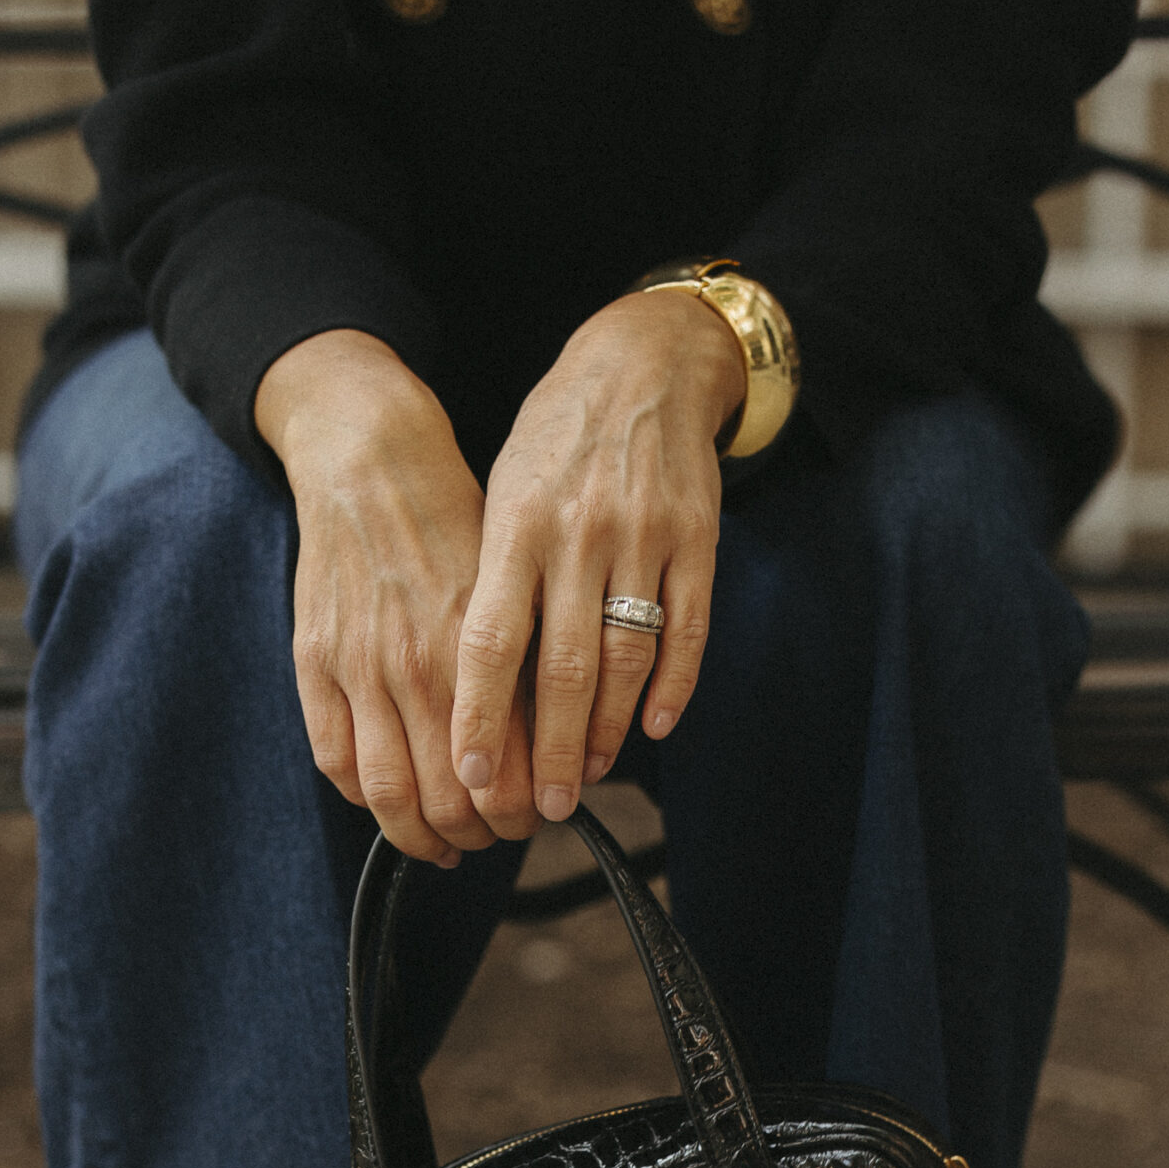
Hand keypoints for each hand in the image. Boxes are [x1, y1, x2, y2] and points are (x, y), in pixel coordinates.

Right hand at [255, 331, 537, 862]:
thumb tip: (554, 746)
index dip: (522, 815)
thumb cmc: (455, 523)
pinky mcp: (315, 661)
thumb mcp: (512, 589)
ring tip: (445, 842)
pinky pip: (335, 759)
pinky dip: (363, 796)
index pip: (506, 774)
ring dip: (421, 835)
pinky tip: (389, 800)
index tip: (534, 818)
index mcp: (480, 650)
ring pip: (389, 794)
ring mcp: (360, 667)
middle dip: (481, 834)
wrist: (373, 460)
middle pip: (450, 800)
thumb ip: (526, 667)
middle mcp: (420, 666)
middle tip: (496, 836)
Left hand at [450, 289, 744, 824]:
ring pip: (627, 657)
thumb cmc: (555, 443)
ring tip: (590, 774)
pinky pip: (688, 629)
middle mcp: (578, 533)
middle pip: (562, 668)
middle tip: (541, 806)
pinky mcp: (698, 538)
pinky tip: (655, 726)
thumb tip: (476, 691)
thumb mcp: (503, 493)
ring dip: (608, 728)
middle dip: (550, 748)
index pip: (489, 640)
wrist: (643, 362)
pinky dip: (674, 684)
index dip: (479, 715)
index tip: (470, 776)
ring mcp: (643, 536)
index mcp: (515, 525)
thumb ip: (494, 582)